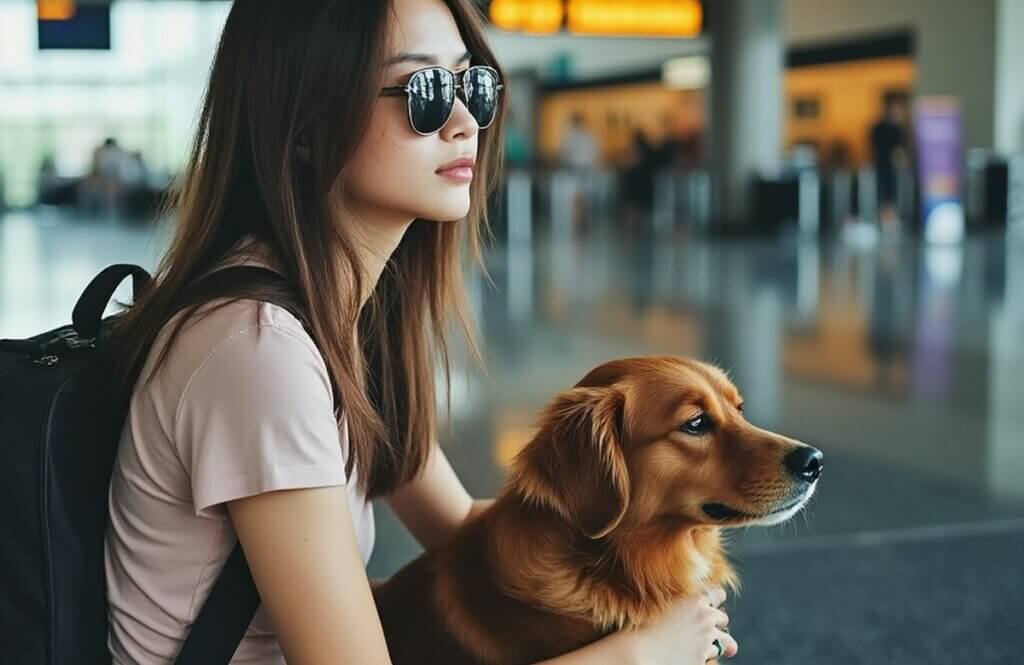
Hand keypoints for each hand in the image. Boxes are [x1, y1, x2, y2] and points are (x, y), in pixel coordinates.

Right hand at [620, 586, 737, 664]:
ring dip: (716, 642)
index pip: (718, 594)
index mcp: (694, 599)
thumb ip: (683, 607)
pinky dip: (704, 656)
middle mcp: (705, 617)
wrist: (637, 652)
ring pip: (725, 640)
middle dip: (715, 623)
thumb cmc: (642, 628)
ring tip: (699, 645)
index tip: (708, 606)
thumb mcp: (663, 606)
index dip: (714, 601)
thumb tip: (699, 611)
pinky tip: (688, 655)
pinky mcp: (704, 657)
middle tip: (700, 629)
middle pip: (722, 618)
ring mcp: (707, 638)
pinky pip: (712, 655)